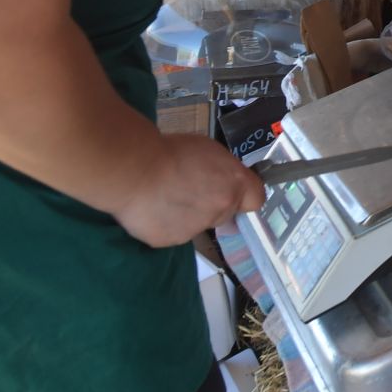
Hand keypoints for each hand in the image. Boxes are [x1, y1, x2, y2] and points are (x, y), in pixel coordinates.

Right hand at [113, 135, 264, 248]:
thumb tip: (222, 180)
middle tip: (189, 188)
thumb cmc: (171, 151)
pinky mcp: (170, 241)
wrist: (135, 170)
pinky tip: (151, 209)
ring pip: (198, 224)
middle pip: (225, 212)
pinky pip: (172, 232)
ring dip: (187, 214)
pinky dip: (164, 223)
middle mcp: (220, 210)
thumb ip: (223, 171)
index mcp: (234, 184)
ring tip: (164, 196)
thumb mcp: (208, 150)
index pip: (256, 199)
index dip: (245, 195)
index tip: (232, 189)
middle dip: (212, 203)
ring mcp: (196, 229)